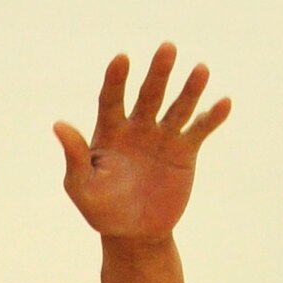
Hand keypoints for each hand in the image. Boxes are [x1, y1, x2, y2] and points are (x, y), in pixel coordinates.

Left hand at [53, 43, 230, 241]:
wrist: (135, 234)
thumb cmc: (102, 210)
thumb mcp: (81, 188)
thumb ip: (74, 157)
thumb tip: (58, 124)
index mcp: (111, 130)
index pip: (112, 98)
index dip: (116, 79)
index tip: (122, 59)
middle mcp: (138, 126)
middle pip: (149, 94)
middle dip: (158, 73)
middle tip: (168, 48)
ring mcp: (163, 137)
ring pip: (178, 107)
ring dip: (190, 89)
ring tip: (201, 69)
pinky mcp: (184, 152)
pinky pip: (199, 130)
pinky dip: (212, 117)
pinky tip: (224, 103)